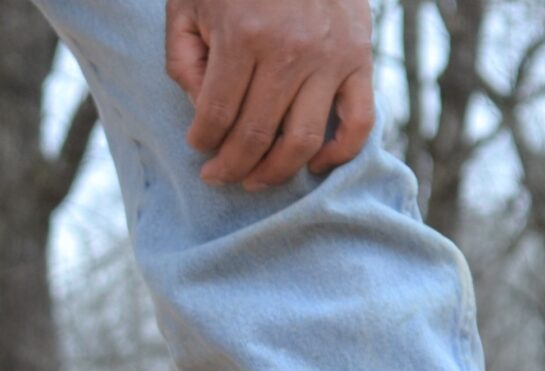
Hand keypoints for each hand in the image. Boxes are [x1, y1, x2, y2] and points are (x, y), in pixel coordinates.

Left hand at [164, 0, 374, 190]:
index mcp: (243, 36)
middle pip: (255, 137)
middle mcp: (289, 51)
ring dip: (274, 173)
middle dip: (229, 167)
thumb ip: (185, 60)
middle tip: (216, 175)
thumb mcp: (190, 6)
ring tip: (253, 179)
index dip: (201, 141)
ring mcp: (329, 59)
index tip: (198, 145)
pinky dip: (339, 154)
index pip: (216, 116)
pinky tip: (315, 164)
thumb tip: (201, 112)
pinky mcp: (359, 60)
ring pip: (301, 142)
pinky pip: (359, 122)